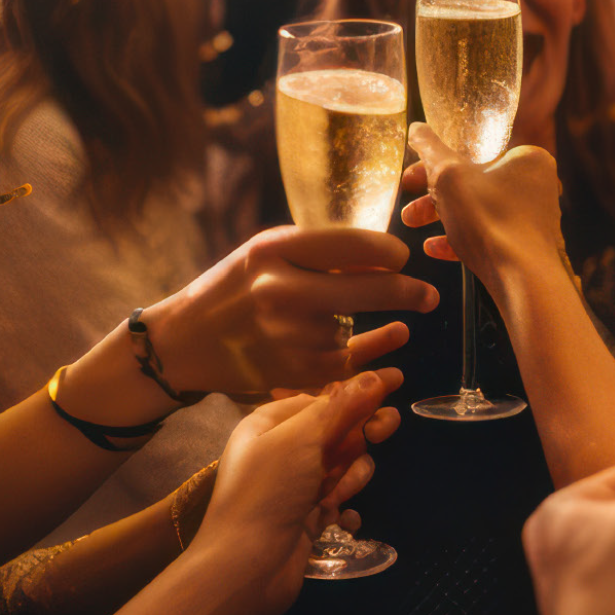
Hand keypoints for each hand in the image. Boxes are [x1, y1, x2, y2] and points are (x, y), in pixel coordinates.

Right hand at [143, 225, 437, 395]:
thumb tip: (382, 253)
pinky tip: (383, 345)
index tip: (402, 256)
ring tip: (386, 324)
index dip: (389, 251)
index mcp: (274, 249)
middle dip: (409, 292)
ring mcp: (288, 335)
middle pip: (370, 288)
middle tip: (429, 295)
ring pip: (356, 327)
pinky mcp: (294, 371)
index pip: (354, 243)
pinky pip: (348, 361)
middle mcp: (282, 290)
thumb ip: (318, 249)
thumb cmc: (233, 287)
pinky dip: (365, 353)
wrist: (186, 341)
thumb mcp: (266, 250)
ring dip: (372, 325)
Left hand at [191, 369, 402, 614]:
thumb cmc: (267, 491)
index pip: (321, 398)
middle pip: (335, 431)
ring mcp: (295, 486)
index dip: (356, 391)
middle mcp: (281, 451)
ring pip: (342, 466)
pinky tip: (339, 519)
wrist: (245, 568)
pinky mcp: (306, 518)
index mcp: (270, 423)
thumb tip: (375, 376)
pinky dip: (343, 507)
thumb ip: (340, 407)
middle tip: (384, 431)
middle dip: (360, 433)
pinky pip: (338, 500)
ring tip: (337, 496)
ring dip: (350, 476)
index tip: (394, 384)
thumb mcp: (301, 438)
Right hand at [400, 123, 566, 291]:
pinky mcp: (525, 247)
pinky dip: (461, 239)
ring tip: (412, 226)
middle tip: (408, 204)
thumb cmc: (490, 220)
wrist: (522, 279)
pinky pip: (488, 236)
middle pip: (474, 183)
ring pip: (478, 211)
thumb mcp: (450, 176)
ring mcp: (533, 219)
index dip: (436, 164)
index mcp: (528, 159)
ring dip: (442, 217)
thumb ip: (430, 149)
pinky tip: (434, 248)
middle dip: (434, 195)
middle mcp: (536, 186)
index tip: (412, 177)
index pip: (474, 153)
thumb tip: (417, 128)